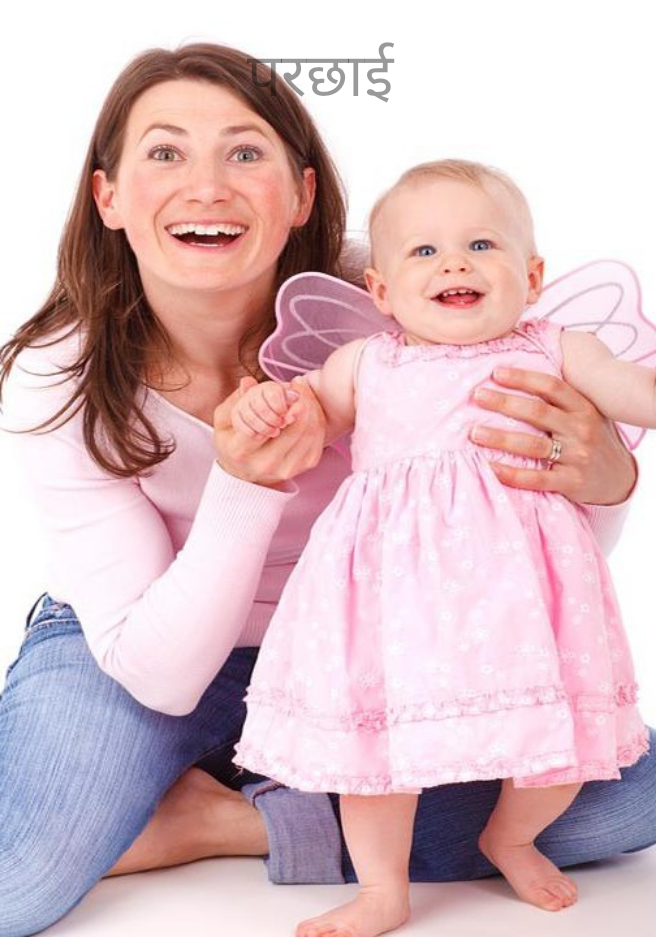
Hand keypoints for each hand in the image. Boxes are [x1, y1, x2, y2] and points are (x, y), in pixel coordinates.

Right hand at [213, 376, 326, 487]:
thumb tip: (248, 382)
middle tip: (299, 384)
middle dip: (301, 400)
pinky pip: (317, 438)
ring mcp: (286, 468)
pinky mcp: (304, 466)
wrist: (245, 471)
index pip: (264, 423)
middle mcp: (264, 464)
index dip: (281, 402)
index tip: (288, 385)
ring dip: (311, 407)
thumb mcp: (224, 420)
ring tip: (304, 393)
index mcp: (240, 451)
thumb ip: (235, 400)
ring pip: (309, 432)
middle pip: (293, 427)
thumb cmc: (233, 441)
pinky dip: (317, 419)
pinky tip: (309, 407)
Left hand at [469, 367, 636, 505]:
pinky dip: (510, 473)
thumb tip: (520, 375)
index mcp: (584, 408)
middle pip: (537, 412)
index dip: (523, 377)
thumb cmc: (593, 439)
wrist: (620, 478)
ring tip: (474, 433)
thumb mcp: (587, 413)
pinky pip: (535, 478)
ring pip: (532, 445)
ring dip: (500, 438)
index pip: (551, 386)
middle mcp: (581, 429)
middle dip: (503, 402)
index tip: (496, 373)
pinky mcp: (571, 482)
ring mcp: (577, 456)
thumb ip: (561, 399)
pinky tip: (489, 466)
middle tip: (477, 396)